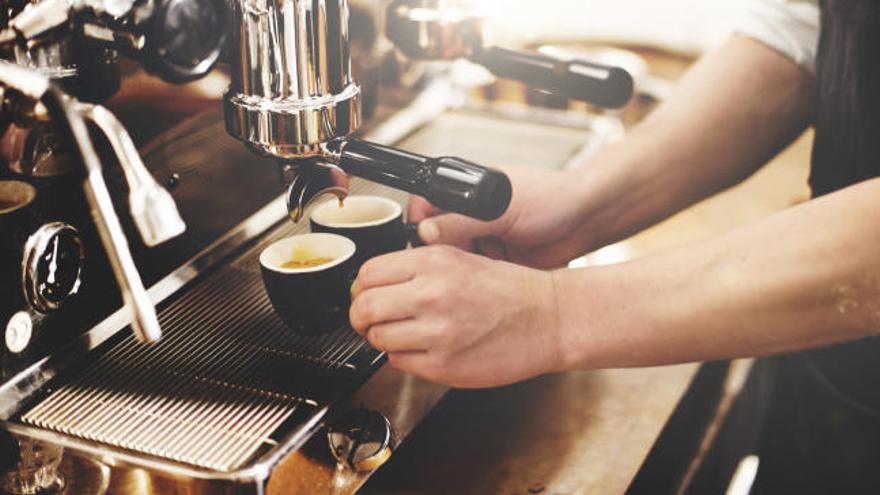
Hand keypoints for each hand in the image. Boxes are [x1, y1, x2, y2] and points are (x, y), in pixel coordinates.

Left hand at [349, 245, 562, 387]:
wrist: (549, 318)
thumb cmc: (510, 290)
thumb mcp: (461, 258)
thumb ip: (417, 267)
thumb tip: (374, 283)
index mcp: (434, 261)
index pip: (367, 274)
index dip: (361, 288)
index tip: (366, 295)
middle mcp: (432, 294)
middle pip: (364, 307)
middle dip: (361, 317)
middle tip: (370, 320)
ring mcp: (438, 332)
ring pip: (378, 338)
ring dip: (383, 339)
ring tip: (404, 335)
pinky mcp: (445, 365)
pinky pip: (399, 363)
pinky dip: (404, 358)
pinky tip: (424, 349)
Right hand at [409, 166, 594, 268]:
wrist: (585, 221)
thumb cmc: (550, 199)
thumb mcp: (501, 209)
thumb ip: (462, 222)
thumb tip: (425, 233)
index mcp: (466, 192)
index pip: (424, 206)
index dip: (418, 226)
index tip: (422, 246)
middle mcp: (470, 215)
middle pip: (434, 238)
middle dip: (439, 255)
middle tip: (449, 266)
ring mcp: (482, 239)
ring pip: (452, 260)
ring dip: (459, 270)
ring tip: (472, 274)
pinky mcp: (494, 263)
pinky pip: (473, 275)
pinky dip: (475, 282)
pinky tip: (484, 284)